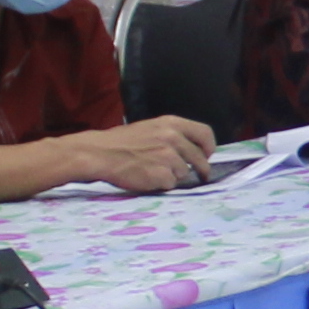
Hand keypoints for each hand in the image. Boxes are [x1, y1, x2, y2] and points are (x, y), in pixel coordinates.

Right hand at [77, 117, 217, 192]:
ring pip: (184, 173)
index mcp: (171, 123)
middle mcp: (172, 138)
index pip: (205, 133)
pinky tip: (148, 178)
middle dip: (201, 169)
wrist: (99, 153)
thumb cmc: (122, 142)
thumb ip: (173, 134)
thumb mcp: (151, 127)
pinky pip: (171, 184)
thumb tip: (192, 148)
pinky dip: (162, 184)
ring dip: (174, 176)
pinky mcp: (161, 174)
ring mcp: (167, 157)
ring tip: (155, 171)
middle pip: (199, 158)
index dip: (209, 147)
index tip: (207, 155)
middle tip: (199, 175)